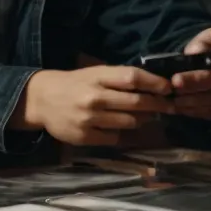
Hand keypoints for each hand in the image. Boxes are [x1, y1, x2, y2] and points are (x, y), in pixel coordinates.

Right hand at [11, 65, 173, 146]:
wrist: (40, 100)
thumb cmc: (73, 83)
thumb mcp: (94, 73)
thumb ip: (119, 79)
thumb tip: (155, 87)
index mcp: (97, 77)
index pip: (132, 78)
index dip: (155, 83)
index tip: (169, 88)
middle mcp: (94, 97)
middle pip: (136, 102)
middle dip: (158, 105)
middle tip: (170, 107)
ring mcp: (89, 119)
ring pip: (129, 122)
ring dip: (141, 120)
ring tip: (145, 117)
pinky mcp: (84, 136)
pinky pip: (114, 137)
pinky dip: (120, 132)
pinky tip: (117, 127)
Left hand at [168, 27, 210, 120]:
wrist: (208, 73)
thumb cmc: (205, 53)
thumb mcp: (205, 40)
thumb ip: (203, 41)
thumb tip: (195, 52)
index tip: (192, 54)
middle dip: (195, 81)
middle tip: (175, 81)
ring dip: (191, 99)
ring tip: (173, 96)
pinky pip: (208, 112)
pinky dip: (191, 110)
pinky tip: (177, 106)